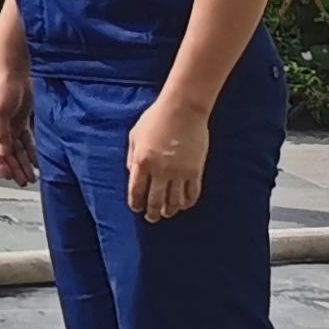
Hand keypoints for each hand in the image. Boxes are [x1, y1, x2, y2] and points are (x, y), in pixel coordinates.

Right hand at [0, 59, 34, 184]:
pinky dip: (30, 151)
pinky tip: (36, 161)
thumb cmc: (0, 85)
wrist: (13, 67)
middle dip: (13, 167)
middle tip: (23, 181)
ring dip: (22, 162)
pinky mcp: (19, 119)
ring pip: (15, 147)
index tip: (9, 176)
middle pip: (4, 151)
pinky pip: (24, 139)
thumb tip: (2, 152)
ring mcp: (7, 123)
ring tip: (31, 176)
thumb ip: (0, 133)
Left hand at [126, 96, 210, 221]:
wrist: (183, 110)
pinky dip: (187, 202)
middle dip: (152, 212)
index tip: (136, 208)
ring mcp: (179, 172)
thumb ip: (132, 157)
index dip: (136, 203)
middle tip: (151, 218)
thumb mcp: (135, 136)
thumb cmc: (155, 119)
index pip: (136, 191)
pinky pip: (192, 193)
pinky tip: (183, 204)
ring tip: (167, 213)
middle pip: (155, 200)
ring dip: (169, 210)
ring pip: (174, 201)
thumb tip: (132, 173)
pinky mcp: (196, 171)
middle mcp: (160, 170)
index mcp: (141, 162)